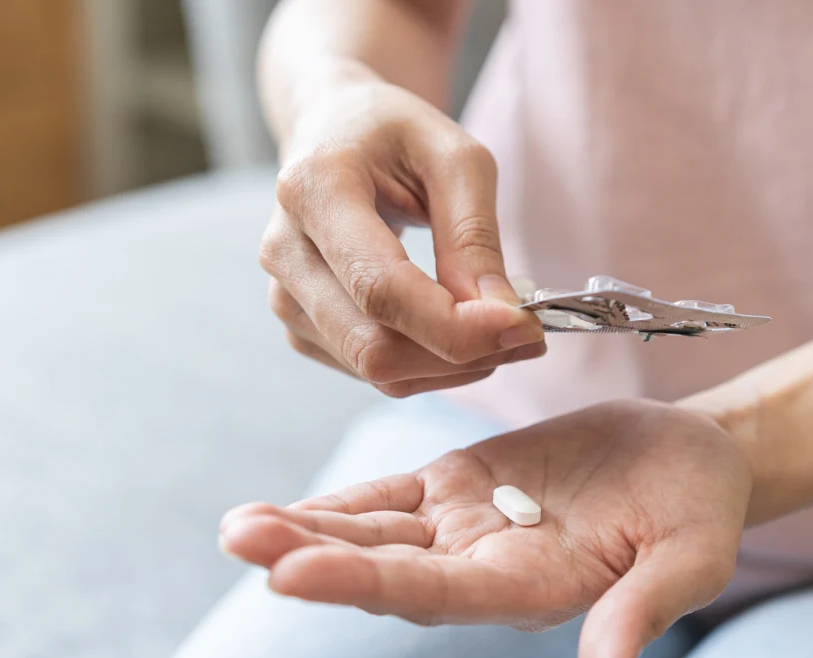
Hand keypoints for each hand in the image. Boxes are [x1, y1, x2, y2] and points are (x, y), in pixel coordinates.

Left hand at [221, 399, 751, 657]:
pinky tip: (279, 510)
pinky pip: (389, 494)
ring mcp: (466, 525)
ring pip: (373, 531)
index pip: (435, 593)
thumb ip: (640, 614)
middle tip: (241, 542)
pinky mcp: (460, 485)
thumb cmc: (701, 509)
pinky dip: (337, 502)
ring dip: (305, 530)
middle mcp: (484, 566)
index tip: (292, 576)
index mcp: (530, 587)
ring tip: (237, 529)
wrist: (690, 458)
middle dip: (311, 557)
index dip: (364, 583)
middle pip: (385, 567)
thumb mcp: (690, 559)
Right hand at [259, 78, 545, 396]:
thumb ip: (475, 235)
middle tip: (527, 335)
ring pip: (378, 370)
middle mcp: (285, 249)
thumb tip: (500, 316)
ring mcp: (285, 295)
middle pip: (375, 345)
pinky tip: (457, 332)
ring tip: (500, 330)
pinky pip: (374, 373)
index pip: (380, 288)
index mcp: (314, 188)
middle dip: (462, 355)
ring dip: (452, 367)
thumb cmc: (393, 133)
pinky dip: (429, 367)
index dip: (453, 325)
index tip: (522, 326)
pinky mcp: (300, 326)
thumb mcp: (454, 156)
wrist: (330, 129)